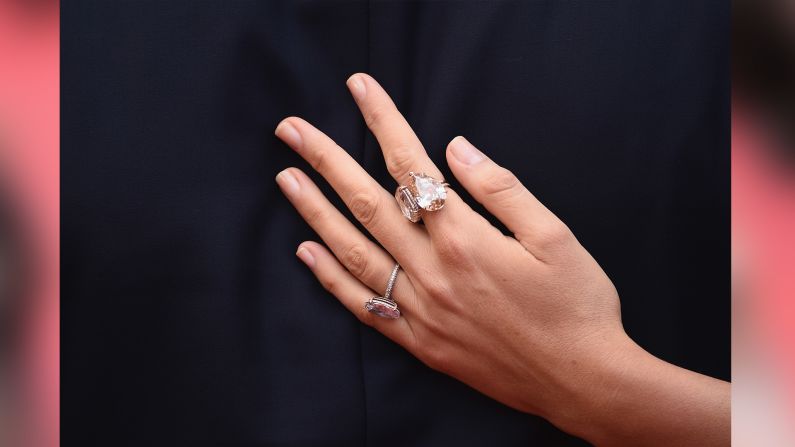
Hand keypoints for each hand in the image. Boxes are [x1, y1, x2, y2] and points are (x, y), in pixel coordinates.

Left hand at [274, 74, 728, 445]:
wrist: (582, 382)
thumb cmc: (577, 306)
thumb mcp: (554, 236)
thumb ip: (501, 189)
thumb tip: (456, 148)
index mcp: (467, 239)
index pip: (411, 167)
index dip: (382, 122)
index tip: (359, 89)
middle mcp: (434, 272)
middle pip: (368, 204)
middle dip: (326, 161)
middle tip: (291, 131)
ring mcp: (422, 310)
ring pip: (355, 251)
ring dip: (316, 212)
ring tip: (287, 179)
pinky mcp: (421, 342)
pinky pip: (365, 306)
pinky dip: (331, 279)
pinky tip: (307, 252)